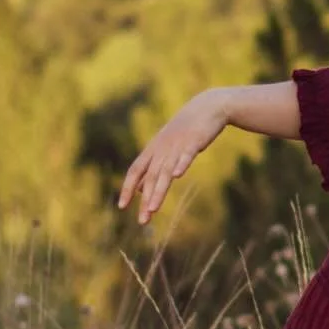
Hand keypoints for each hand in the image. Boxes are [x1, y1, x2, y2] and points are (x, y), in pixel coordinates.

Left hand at [118, 90, 228, 224]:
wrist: (207, 107)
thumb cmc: (186, 130)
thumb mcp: (166, 148)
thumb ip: (152, 167)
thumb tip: (138, 189)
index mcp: (154, 149)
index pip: (135, 170)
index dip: (127, 188)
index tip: (121, 207)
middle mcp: (162, 148)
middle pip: (150, 176)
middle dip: (145, 199)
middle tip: (142, 220)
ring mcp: (177, 144)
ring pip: (165, 171)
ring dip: (158, 190)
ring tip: (153, 208)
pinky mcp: (194, 140)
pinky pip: (186, 154)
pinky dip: (181, 163)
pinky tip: (178, 175)